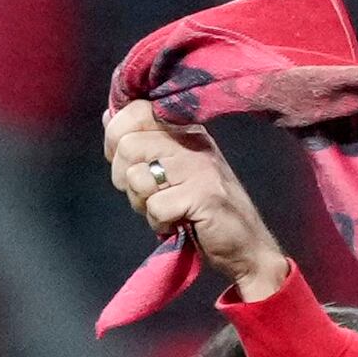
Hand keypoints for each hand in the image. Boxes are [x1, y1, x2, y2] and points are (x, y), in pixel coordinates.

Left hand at [102, 107, 290, 301]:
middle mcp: (192, 141)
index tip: (125, 162)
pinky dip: (159, 223)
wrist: (247, 246)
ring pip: (138, 177)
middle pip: (128, 146)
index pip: (135, 110)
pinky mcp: (204, 195)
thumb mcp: (173, 166)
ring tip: (166, 209)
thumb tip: (110, 115)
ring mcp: (199, 167)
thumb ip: (144, 141)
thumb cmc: (204, 208)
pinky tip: (176, 224)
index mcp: (184, 129)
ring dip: (142, 203)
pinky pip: (156, 207)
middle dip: (124, 178)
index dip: (115, 136)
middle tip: (146, 195)